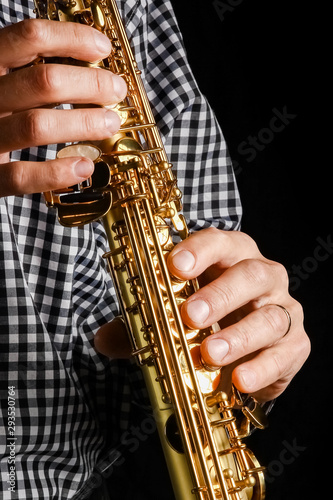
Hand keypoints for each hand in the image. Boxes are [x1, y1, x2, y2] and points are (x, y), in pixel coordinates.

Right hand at [0, 19, 126, 196]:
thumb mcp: (2, 82)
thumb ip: (28, 72)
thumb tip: (88, 67)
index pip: (29, 38)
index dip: (72, 38)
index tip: (102, 48)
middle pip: (43, 82)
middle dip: (90, 84)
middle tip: (115, 90)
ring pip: (36, 126)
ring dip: (82, 123)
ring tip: (109, 122)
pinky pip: (22, 176)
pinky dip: (57, 172)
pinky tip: (84, 166)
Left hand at [95, 228, 309, 402]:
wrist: (244, 351)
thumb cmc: (206, 321)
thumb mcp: (170, 316)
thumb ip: (139, 325)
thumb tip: (103, 339)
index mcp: (231, 258)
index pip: (220, 242)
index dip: (199, 250)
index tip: (175, 265)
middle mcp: (263, 277)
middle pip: (251, 274)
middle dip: (220, 294)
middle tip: (191, 316)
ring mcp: (283, 309)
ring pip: (270, 315)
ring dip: (239, 335)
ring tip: (210, 353)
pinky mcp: (296, 344)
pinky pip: (285, 353)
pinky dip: (262, 367)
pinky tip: (239, 380)